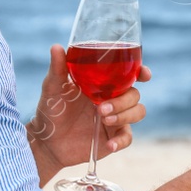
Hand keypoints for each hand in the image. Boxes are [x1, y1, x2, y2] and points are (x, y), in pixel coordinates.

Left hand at [27, 43, 149, 170]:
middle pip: (134, 95)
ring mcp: (115, 119)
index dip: (141, 73)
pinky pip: (128, 138)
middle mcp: (113, 99)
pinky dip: (121, 141)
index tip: (143, 75)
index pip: (129, 75)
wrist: (47, 140)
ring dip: (125, 115)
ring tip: (104, 119)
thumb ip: (58, 69)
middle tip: (102, 108)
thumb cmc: (51, 109)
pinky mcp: (113, 137)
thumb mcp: (53, 87)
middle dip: (123, 101)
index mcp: (103, 84)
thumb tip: (56, 46)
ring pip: (138, 112)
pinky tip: (109, 144)